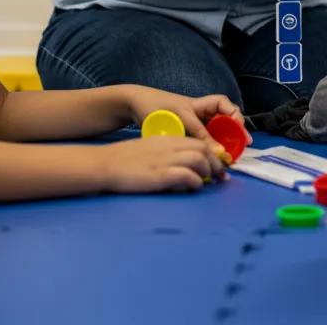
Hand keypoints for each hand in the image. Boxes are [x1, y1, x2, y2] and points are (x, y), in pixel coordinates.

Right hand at [97, 135, 227, 192]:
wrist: (105, 164)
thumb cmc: (125, 159)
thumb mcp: (149, 148)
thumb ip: (167, 153)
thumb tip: (183, 166)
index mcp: (166, 138)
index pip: (197, 141)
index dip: (211, 152)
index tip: (218, 164)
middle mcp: (169, 147)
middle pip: (202, 148)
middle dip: (216, 162)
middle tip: (221, 176)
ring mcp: (165, 160)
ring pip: (199, 159)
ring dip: (208, 171)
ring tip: (209, 182)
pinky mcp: (160, 175)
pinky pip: (187, 176)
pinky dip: (196, 182)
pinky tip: (194, 188)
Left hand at [123, 85, 249, 145]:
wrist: (133, 107)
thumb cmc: (155, 105)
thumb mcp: (180, 118)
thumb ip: (199, 133)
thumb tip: (219, 151)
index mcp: (199, 105)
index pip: (224, 105)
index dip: (235, 116)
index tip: (239, 130)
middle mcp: (199, 115)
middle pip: (223, 122)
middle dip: (234, 133)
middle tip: (242, 147)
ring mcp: (192, 126)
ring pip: (215, 134)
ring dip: (223, 143)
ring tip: (231, 156)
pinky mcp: (184, 137)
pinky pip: (202, 142)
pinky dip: (209, 150)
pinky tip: (212, 160)